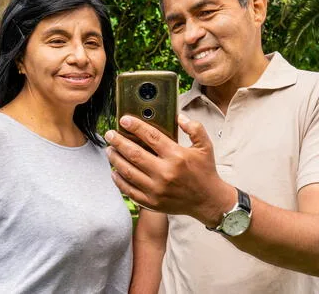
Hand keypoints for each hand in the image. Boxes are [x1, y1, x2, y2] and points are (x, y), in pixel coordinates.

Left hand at [104, 114, 235, 226]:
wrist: (208, 201)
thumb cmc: (205, 172)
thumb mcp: (205, 146)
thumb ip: (194, 128)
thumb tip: (179, 116)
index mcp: (177, 156)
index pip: (151, 136)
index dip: (135, 126)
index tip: (124, 120)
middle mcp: (165, 173)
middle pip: (134, 153)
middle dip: (118, 141)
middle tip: (110, 134)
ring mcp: (156, 189)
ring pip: (127, 172)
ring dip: (115, 159)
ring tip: (110, 150)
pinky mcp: (152, 202)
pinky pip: (129, 190)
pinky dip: (118, 180)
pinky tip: (114, 171)